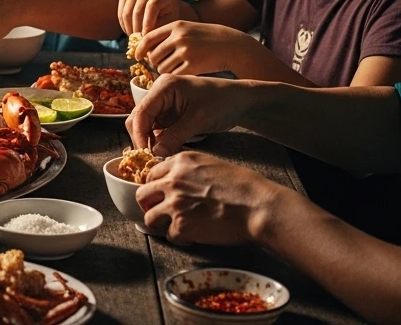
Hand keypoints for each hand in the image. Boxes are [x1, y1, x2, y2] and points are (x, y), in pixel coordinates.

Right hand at [118, 0, 182, 34]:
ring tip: (134, 39)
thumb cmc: (168, 15)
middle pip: (137, 10)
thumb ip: (159, 28)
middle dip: (137, 29)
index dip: (147, 24)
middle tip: (138, 43)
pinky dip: (123, 25)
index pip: (151, 7)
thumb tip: (145, 40)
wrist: (163, 3)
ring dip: (129, 28)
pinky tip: (129, 32)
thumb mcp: (169, 21)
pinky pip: (121, 11)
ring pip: (127, 12)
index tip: (146, 38)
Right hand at [126, 74, 250, 156]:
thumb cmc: (223, 102)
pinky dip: (160, 141)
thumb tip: (155, 152)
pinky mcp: (171, 115)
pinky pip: (158, 130)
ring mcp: (164, 105)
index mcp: (164, 87)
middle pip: (139, 119)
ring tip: (160, 157)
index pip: (141, 112)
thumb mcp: (199, 119)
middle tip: (151, 159)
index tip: (145, 154)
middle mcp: (160, 94)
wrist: (241, 101)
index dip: (139, 134)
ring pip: (147, 126)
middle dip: (143, 139)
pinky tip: (167, 151)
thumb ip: (175, 136)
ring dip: (151, 142)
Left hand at [135, 21, 264, 76]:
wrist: (231, 45)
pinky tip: (182, 73)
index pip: (148, 37)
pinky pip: (174, 75)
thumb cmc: (206, 38)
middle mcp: (179, 37)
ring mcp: (186, 51)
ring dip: (164, 71)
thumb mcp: (187, 29)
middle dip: (154, 63)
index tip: (138, 56)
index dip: (140, 49)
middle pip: (153, 56)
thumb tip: (145, 48)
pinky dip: (175, 76)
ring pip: (161, 67)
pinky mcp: (193, 65)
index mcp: (176, 25)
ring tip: (175, 68)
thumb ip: (168, 35)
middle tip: (162, 65)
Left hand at [135, 151, 286, 244]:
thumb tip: (178, 179)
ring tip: (175, 227)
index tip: (159, 194)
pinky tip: (192, 236)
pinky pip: (169, 235)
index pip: (151, 174)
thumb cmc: (243, 186)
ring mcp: (174, 204)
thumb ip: (189, 170)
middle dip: (150, 205)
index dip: (155, 186)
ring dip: (161, 224)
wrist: (257, 205)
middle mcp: (172, 181)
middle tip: (159, 212)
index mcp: (180, 162)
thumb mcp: (211, 164)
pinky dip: (180, 238)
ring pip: (149, 217)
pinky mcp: (181, 225)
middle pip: (142, 195)